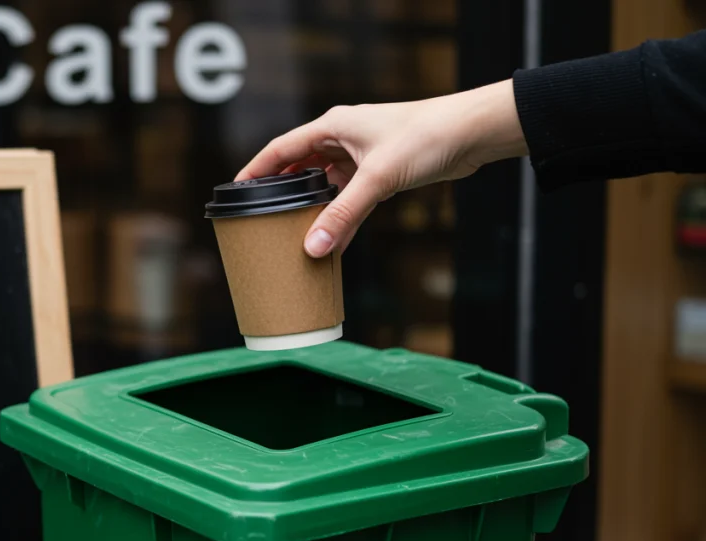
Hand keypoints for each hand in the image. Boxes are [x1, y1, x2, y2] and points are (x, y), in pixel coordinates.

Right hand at [235, 80, 528, 256]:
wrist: (472, 134)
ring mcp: (362, 155)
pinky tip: (334, 237)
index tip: (236, 189)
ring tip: (294, 232)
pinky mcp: (381, 172)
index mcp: (334, 126)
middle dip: (283, 192)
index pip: (282, 148)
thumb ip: (345, 214)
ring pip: (327, 185)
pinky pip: (351, 197)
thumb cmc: (427, 136)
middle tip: (262, 217)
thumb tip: (315, 247)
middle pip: (301, 167)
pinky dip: (342, 215)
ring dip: (314, 207)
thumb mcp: (378, 178)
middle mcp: (344, 138)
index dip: (257, 168)